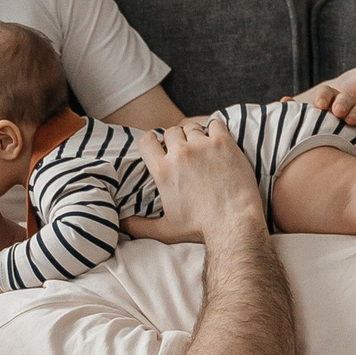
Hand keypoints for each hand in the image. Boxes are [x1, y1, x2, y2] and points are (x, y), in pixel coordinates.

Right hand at [130, 118, 266, 242]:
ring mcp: (202, 146)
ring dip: (195, 135)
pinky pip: (215, 123)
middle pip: (171, 131)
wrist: (233, 224)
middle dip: (176, 140)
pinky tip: (217, 143)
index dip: (152, 142)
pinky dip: (215, 130)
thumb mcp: (165, 230)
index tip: (161, 148)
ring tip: (202, 150)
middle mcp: (180, 154)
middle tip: (185, 153)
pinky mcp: (224, 143)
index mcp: (162, 171)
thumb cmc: (200, 229)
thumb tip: (122, 224)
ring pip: (192, 127)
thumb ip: (139, 227)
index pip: (146, 140)